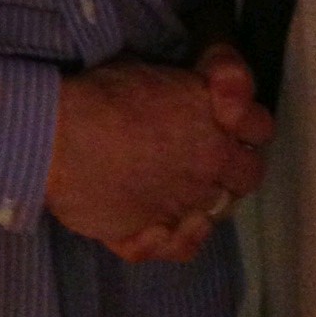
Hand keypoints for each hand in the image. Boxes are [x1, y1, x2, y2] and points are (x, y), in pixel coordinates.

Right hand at [45, 52, 271, 264]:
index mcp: (214, 118)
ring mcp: (184, 205)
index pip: (259, 125)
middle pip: (248, 174)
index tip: (224, 112)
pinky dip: (181, 237)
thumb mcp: (152, 69)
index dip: (245, 119)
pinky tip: (164, 223)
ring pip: (218, 210)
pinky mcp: (151, 237)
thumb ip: (187, 89)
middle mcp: (209, 164)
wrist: (56, 136)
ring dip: (206, 198)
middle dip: (234, 164)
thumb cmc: (102, 93)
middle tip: (206, 154)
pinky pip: (185, 247)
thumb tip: (197, 93)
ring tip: (176, 185)